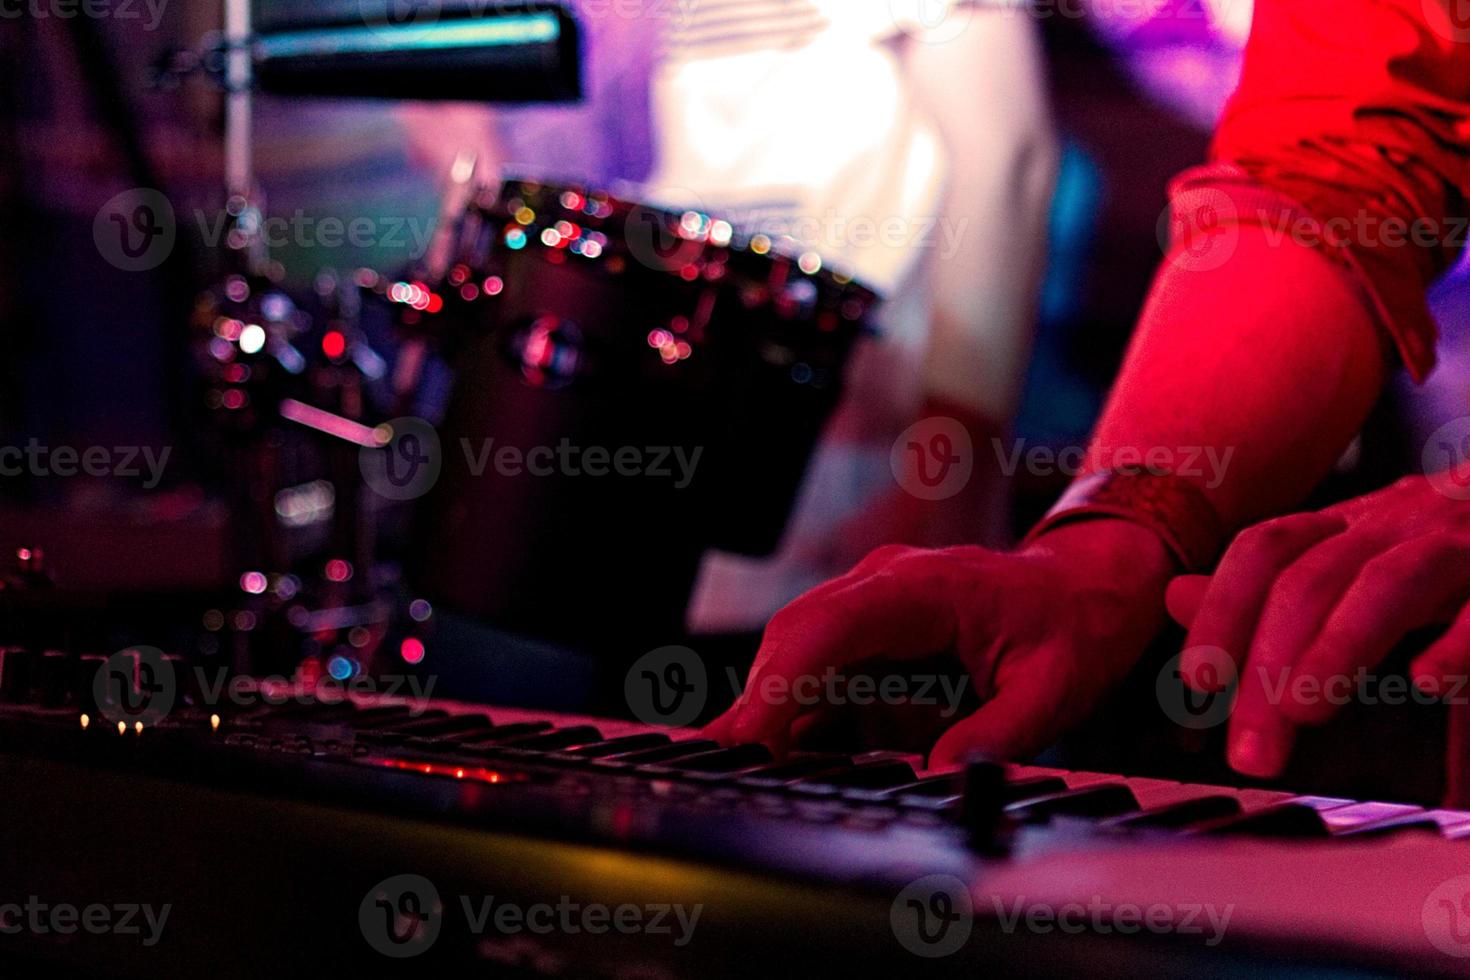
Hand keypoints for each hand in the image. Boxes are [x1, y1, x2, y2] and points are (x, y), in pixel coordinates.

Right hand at [704, 519, 1175, 766]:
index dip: (782, 681)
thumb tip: (938, 778)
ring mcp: (870, 602)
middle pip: (796, 637)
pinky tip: (786, 753)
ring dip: (774, 709)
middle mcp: (883, 584)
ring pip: (796, 651)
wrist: (1085, 587)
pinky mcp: (869, 630)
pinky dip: (798, 710)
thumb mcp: (1052, 690)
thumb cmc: (1070, 627)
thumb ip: (996, 734)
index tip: (751, 736)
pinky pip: (818, 666)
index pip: (831, 626)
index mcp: (925, 587)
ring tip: (751, 769)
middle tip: (732, 768)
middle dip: (760, 703)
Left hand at [1168, 475, 1469, 778]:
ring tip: (1302, 713)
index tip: (1198, 681)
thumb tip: (1176, 597)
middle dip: (1267, 666)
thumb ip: (1269, 585)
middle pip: (1311, 581)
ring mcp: (1463, 545)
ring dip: (1336, 650)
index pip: (1265, 552)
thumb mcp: (1355, 560)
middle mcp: (1399, 524)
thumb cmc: (1451, 553)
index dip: (1223, 610)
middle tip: (1251, 749)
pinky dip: (1457, 644)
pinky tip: (1429, 682)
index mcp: (1352, 526)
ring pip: (1386, 584)